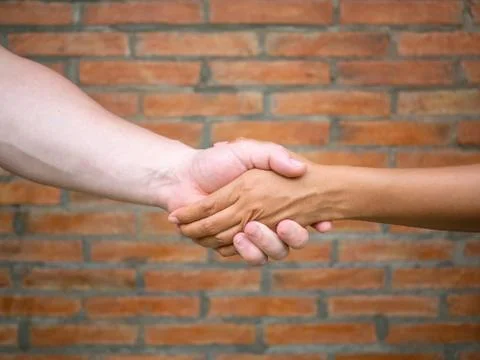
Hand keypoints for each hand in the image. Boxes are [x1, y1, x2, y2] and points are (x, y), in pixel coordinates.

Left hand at [165, 139, 331, 263]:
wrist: (182, 175)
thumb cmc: (216, 160)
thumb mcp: (248, 151)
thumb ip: (274, 156)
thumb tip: (301, 168)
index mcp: (271, 200)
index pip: (301, 215)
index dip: (316, 222)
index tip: (323, 224)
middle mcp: (263, 220)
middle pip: (288, 240)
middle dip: (291, 237)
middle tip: (284, 225)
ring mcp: (246, 234)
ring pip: (269, 252)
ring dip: (266, 244)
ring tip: (253, 230)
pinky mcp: (228, 245)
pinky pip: (244, 255)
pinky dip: (244, 250)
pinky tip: (240, 236)